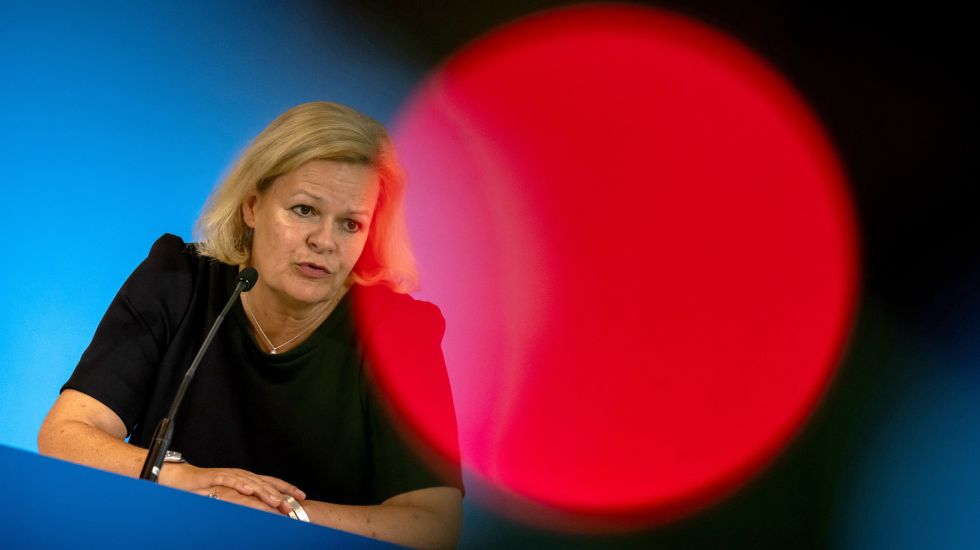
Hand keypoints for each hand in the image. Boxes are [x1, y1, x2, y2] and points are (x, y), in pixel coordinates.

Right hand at [160, 462, 305, 511]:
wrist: (182, 480)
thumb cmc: (206, 489)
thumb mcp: (230, 497)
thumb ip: (246, 502)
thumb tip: (264, 512)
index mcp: (246, 480)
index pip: (271, 483)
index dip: (287, 489)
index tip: (302, 497)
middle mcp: (240, 475)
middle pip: (264, 483)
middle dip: (280, 493)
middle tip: (293, 504)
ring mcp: (228, 475)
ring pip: (250, 482)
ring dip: (264, 491)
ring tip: (277, 500)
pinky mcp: (214, 477)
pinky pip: (228, 480)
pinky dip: (240, 484)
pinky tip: (249, 490)